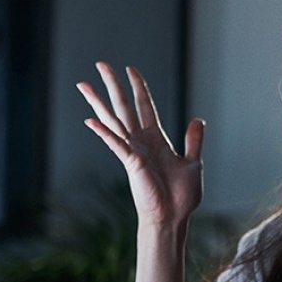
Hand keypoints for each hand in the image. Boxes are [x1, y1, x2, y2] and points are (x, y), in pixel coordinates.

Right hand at [77, 62, 204, 227]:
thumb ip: (193, 140)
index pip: (144, 105)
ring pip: (113, 120)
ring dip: (98, 102)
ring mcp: (133, 150)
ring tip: (83, 84)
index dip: (138, 87)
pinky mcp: (131, 162)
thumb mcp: (193, 162)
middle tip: (101, 64)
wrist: (173, 217)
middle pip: (123, 106)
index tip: (131, 69)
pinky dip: (104, 132)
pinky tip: (90, 120)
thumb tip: (197, 119)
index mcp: (155, 139)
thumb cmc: (181, 196)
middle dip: (112, 84)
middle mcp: (140, 141)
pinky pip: (115, 143)